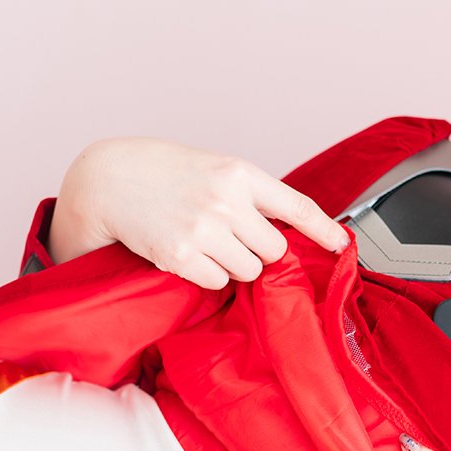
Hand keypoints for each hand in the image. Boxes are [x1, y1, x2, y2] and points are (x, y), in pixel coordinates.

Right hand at [55, 137, 352, 289]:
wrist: (108, 179)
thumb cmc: (162, 172)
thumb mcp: (212, 168)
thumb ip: (247, 194)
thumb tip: (285, 229)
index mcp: (238, 173)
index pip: (296, 206)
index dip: (325, 230)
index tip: (342, 245)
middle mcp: (225, 200)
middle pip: (274, 249)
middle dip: (259, 251)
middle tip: (231, 240)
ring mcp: (203, 229)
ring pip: (248, 270)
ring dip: (232, 266)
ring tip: (204, 244)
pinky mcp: (180, 255)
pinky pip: (217, 282)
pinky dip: (207, 276)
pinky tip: (187, 254)